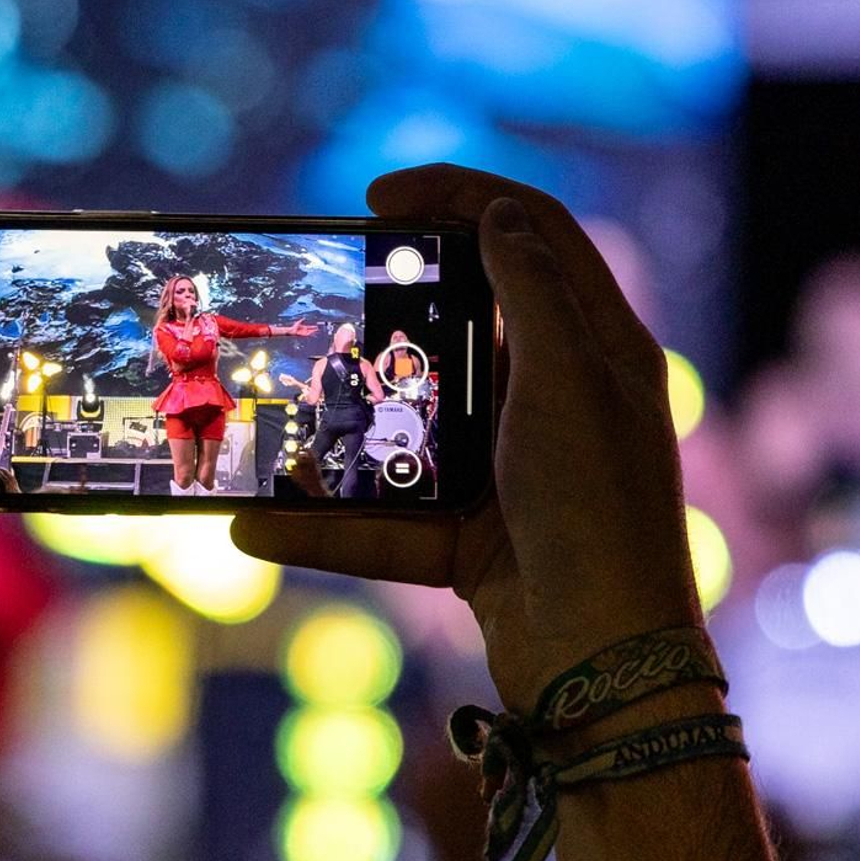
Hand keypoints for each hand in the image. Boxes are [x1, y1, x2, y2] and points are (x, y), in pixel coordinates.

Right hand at [232, 164, 703, 715]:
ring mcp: (507, 467)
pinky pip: (385, 516)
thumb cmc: (596, 512)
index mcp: (597, 346)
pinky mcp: (468, 532)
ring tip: (281, 397)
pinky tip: (256, 528)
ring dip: (342, 418)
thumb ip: (531, 292)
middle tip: (330, 279)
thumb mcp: (566, 384)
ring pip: (408, 421)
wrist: (602, 667)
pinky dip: (325, 526)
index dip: (461, 193)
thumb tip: (500, 214)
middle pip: (464, 318)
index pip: (533, 232)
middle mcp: (554, 398)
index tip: (377, 195)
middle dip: (390, 298)